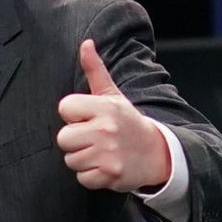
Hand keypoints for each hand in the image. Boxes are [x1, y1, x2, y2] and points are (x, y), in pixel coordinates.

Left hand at [57, 39, 170, 191]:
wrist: (157, 152)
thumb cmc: (126, 121)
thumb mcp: (112, 95)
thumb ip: (95, 70)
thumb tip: (85, 43)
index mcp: (104, 107)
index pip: (65, 108)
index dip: (73, 115)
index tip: (88, 117)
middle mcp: (106, 130)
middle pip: (63, 138)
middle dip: (75, 140)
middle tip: (94, 138)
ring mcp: (108, 154)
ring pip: (71, 160)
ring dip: (83, 159)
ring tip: (100, 152)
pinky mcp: (110, 175)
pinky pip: (82, 178)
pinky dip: (91, 175)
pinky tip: (105, 165)